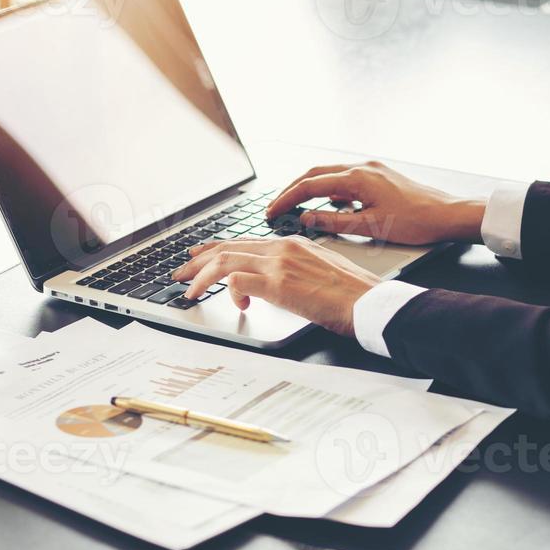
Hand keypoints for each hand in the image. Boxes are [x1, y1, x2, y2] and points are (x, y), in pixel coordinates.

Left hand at [172, 237, 381, 334]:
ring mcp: (280, 264)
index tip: (198, 257)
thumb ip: (293, 272)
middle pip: (226, 248)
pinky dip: (229, 294)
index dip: (214, 249)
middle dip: (196, 262)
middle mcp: (282, 247)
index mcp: (291, 243)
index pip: (243, 242)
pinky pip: (237, 283)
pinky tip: (238, 307)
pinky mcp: (279, 284)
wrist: (370, 302)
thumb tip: (274, 286)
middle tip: (180, 275)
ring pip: (224, 261)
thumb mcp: (319, 273)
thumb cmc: (353, 294)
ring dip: (201, 277)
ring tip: (190, 291)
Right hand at [265, 161, 485, 245]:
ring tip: (296, 208)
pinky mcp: (379, 177)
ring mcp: (372, 170)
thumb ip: (334, 222)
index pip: (310, 185)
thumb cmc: (416, 222)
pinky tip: (330, 208)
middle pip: (316, 174)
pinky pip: (347, 181)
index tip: (272, 211)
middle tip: (277, 207)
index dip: (287, 199)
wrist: (447, 215)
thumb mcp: (370, 226)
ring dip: (312, 190)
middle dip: (293, 191)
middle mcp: (362, 167)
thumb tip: (306, 220)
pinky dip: (332, 192)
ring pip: (331, 176)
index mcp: (357, 177)